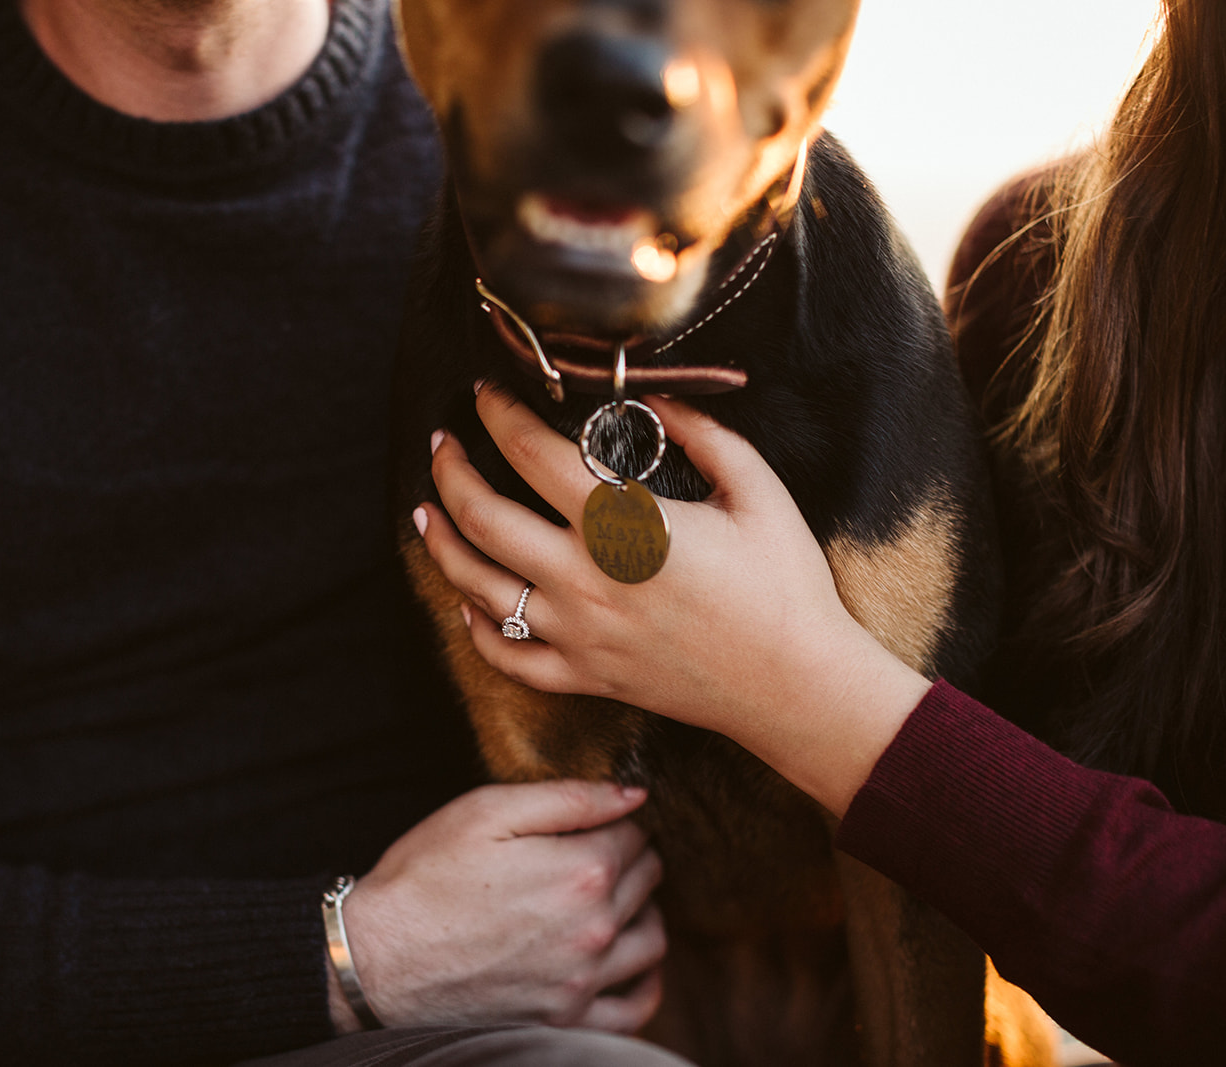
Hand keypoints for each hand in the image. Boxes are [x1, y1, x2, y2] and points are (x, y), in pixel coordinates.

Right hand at [337, 780, 664, 1033]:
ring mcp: (582, 981)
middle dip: (630, 859)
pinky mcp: (564, 1020)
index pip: (635, 833)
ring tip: (612, 900)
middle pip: (647, 881)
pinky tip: (626, 963)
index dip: (615, 818)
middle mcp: (593, 929)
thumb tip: (634, 794)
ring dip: (642, 913)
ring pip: (652, 940)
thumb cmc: (423, 878)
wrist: (375, 960)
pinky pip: (633, 1010)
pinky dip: (642, 984)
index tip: (592, 820)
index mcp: (581, 871)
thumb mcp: (486, 811)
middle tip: (597, 851)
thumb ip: (568, 798)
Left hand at [415, 384, 931, 813]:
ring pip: (478, 588)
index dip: (498, 414)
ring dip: (443, 544)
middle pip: (483, 518)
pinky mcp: (586, 677)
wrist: (798, 687)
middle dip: (449, 472)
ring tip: (427, 513)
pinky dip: (477, 629)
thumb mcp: (757, 489)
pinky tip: (467, 602)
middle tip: (441, 445)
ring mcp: (578, 634)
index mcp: (623, 526)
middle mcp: (584, 580)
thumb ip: (704, 434)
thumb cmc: (785, 586)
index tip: (486, 394)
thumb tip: (660, 401)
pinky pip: (509, 658)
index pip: (532, 455)